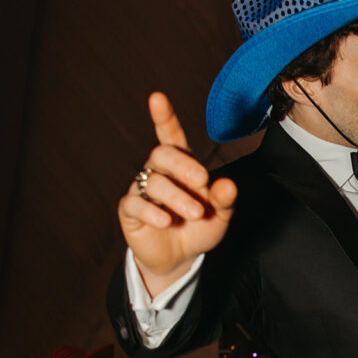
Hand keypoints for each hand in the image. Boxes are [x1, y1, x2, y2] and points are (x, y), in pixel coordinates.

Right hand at [118, 93, 237, 297]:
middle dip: (183, 165)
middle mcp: (159, 172)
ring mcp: (142, 190)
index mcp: (180, 166)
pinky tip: (166, 221)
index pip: (169, 136)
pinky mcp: (130, 211)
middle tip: (201, 182)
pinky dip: (152, 212)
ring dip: (177, 197)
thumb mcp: (218, 216)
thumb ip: (224, 200)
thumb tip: (228, 185)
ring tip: (195, 214)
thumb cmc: (198, 229)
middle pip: (161, 154)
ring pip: (154, 182)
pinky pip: (135, 204)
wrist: (180, 259)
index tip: (157, 98)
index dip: (163, 117)